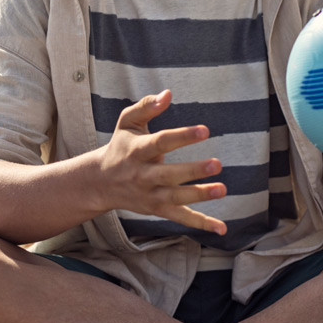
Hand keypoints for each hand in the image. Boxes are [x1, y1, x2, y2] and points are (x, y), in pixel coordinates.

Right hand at [94, 90, 226, 234]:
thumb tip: (168, 94)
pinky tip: (221, 228)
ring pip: (176, 198)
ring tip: (222, 189)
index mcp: (137, 151)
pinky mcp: (158, 209)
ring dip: (199, 195)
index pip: (160, 143)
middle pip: (168, 175)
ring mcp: (150, 195)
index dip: (182, 137)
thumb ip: (146, 106)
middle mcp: (142, 175)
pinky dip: (201, 224)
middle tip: (217, 164)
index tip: (204, 130)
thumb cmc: (121, 146)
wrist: (101, 182)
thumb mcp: (127, 122)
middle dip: (193, 171)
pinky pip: (181, 217)